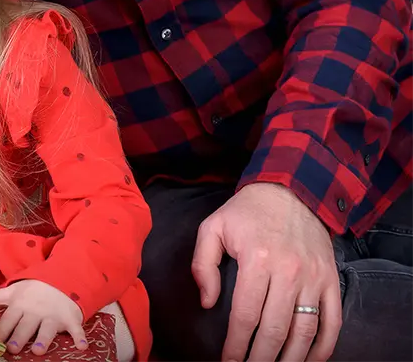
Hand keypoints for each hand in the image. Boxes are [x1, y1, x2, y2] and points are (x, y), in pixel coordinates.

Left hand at [0, 280, 85, 355]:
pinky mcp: (69, 319)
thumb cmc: (31, 290)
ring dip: (44, 339)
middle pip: (25, 326)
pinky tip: (82, 346)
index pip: (6, 319)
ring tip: (39, 351)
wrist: (60, 280)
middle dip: (19, 336)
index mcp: (19, 305)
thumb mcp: (9, 291)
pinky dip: (79, 337)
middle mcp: (34, 311)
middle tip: (12, 348)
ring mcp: (52, 315)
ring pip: (47, 329)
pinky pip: (76, 329)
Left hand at [192, 182, 340, 361]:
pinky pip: (332, 321)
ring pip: (305, 330)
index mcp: (256, 260)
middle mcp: (288, 272)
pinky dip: (323, 346)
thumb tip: (207, 302)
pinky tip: (309, 360)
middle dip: (261, 357)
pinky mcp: (331, 280)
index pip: (245, 314)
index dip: (236, 344)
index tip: (228, 361)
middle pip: (275, 329)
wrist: (292, 190)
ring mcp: (314, 278)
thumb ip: (203, 265)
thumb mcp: (213, 227)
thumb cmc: (247, 212)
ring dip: (291, 358)